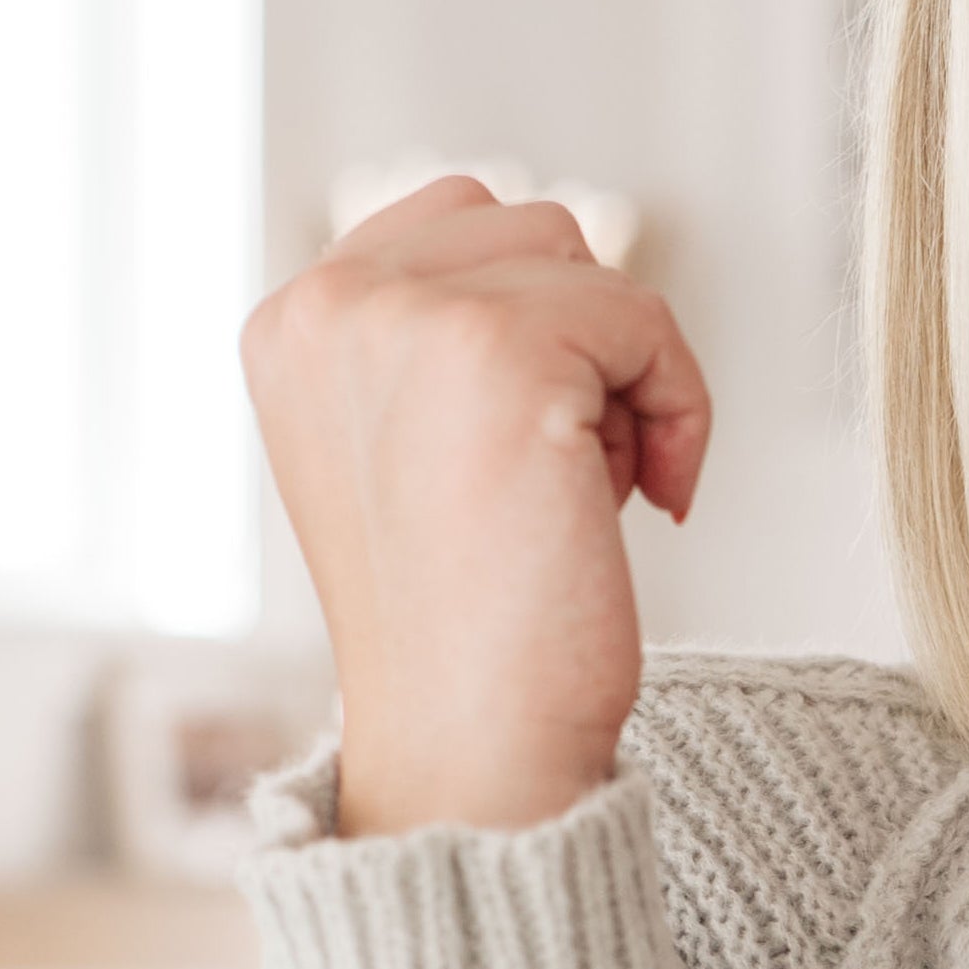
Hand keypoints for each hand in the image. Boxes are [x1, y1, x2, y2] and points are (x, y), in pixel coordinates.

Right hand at [239, 176, 710, 836]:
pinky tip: (651, 503)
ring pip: (587, 265)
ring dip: (623, 375)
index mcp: (290, 326)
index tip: (537, 449)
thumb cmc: (467, 628)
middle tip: (572, 475)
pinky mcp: (500, 350)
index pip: (452, 222)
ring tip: (590, 490)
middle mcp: (327, 306)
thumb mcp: (414, 450)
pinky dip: (678, 407)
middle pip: (526, 228)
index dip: (534, 324)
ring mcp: (405, 319)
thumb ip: (442, 341)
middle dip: (579, 343)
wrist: (470, 746)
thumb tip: (562, 261)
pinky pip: (643, 320)